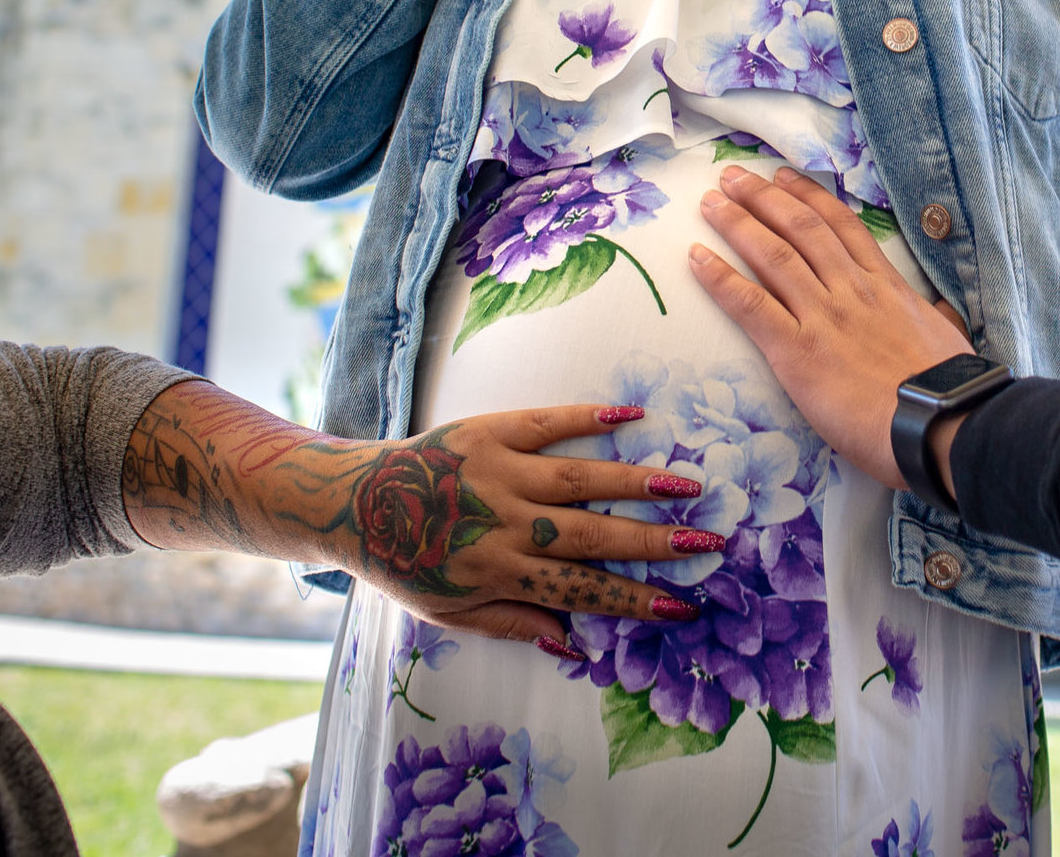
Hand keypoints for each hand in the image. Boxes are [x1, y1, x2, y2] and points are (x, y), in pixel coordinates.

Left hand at [331, 405, 714, 650]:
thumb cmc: (406, 564)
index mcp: (499, 573)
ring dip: (638, 481)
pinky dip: (589, 417)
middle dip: (656, 542)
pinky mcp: (488, 432)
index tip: (684, 604)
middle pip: (594, 534)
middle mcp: (505, 523)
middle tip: (709, 542)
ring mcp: (499, 473)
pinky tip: (632, 415)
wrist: (350, 503)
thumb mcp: (452, 614)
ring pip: (581, 479)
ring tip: (687, 484)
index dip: (636, 599)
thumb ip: (515, 624)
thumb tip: (576, 643)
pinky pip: (547, 421)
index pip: (582, 590)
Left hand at [690, 166, 975, 490]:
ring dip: (737, 223)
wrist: (941, 423)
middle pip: (800, 227)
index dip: (809, 196)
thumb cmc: (949, 391)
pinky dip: (720, 278)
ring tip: (711, 202)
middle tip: (733, 176)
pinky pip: (750, 305)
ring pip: (773, 255)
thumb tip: (941, 313)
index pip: (842, 226)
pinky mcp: (797, 351)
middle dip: (763, 198)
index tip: (784, 177)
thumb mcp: (948, 338)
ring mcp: (823, 316)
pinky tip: (696, 258)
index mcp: (887, 285)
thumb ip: (936, 318)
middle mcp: (852, 290)